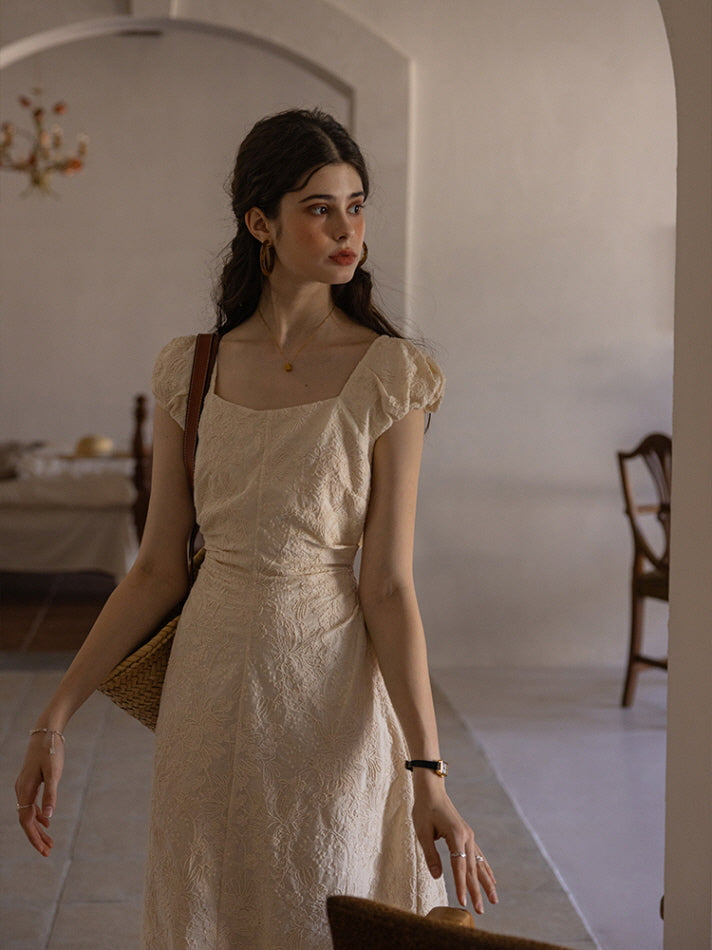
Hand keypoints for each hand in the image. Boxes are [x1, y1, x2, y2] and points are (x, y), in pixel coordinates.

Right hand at [15, 730, 64, 856]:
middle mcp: (21, 790)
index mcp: (25, 790)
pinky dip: (38, 815)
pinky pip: (31, 804)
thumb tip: (49, 817)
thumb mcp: (54, 773)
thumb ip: (51, 795)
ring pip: (29, 813)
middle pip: (27, 821)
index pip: (27, 822)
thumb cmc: (50, 751)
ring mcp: (23, 786)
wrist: (46, 732)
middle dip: (37, 837)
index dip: (34, 837)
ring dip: (38, 828)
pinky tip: (47, 820)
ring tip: (50, 841)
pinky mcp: (29, 782)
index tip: (44, 850)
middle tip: (48, 852)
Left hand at [411, 773, 497, 912]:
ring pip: (480, 863)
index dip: (461, 885)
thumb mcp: (423, 832)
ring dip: (486, 882)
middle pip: (473, 868)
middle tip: (481, 911)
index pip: (459, 866)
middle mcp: (467, 837)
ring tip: (494, 900)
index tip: (463, 902)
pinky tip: (491, 879)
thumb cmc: (424, 809)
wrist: (432, 790)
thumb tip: (437, 877)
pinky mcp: (467, 835)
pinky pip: (479, 856)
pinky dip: (486, 869)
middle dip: (477, 891)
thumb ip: (431, 855)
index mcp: (456, 835)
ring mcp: (469, 836)